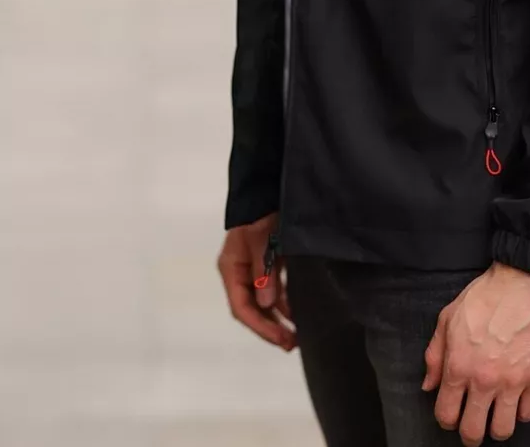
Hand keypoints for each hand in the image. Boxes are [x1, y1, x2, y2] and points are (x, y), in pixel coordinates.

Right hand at [217, 213, 296, 350]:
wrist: (267, 185)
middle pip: (252, 308)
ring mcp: (253, 267)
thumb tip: (267, 304)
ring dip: (278, 317)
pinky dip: (284, 301)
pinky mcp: (267, 261)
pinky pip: (273, 288)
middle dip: (270, 328)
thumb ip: (263, 271)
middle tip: (291, 344)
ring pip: (264, 301)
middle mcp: (240, 271)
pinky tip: (297, 311)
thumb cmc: (260, 212)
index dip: (261, 327)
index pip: (242, 307)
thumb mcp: (260, 239)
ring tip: (296, 334)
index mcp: (231, 268)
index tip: (281, 339)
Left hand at [422, 262, 529, 445]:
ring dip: (497, 428)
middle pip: (473, 431)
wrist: (524, 280)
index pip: (446, 413)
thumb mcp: (448, 317)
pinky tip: (518, 400)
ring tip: (496, 417)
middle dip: (470, 434)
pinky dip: (522, 412)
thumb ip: (435, 354)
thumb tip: (429, 385)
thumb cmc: (487, 295)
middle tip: (473, 427)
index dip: (447, 420)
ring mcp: (512, 381)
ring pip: (502, 430)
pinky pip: (529, 413)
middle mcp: (484, 379)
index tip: (452, 416)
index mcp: (458, 365)